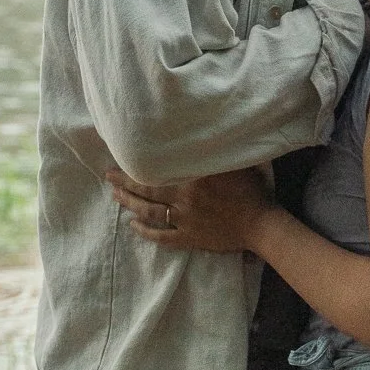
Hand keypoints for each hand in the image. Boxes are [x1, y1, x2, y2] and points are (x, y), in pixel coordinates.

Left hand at [106, 165, 268, 253]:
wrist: (260, 224)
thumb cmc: (251, 190)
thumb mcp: (235, 163)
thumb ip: (215, 150)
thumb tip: (202, 131)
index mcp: (193, 178)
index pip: (158, 168)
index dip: (138, 163)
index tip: (123, 155)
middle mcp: (184, 198)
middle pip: (147, 190)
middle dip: (125, 183)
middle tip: (109, 177)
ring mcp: (184, 220)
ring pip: (149, 212)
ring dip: (130, 204)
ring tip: (116, 197)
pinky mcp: (188, 238)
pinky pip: (162, 236)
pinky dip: (145, 232)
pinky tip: (133, 226)